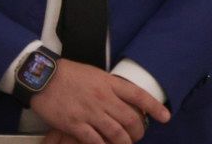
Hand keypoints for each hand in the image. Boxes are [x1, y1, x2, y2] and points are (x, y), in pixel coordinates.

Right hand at [30, 59, 168, 143]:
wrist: (45, 76)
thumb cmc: (71, 74)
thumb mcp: (97, 75)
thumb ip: (111, 87)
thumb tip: (124, 100)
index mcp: (111, 83)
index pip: (139, 96)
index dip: (155, 108)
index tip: (166, 117)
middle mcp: (104, 98)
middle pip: (130, 119)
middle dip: (138, 132)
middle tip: (138, 137)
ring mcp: (90, 112)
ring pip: (115, 132)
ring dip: (123, 142)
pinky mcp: (74, 124)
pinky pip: (94, 140)